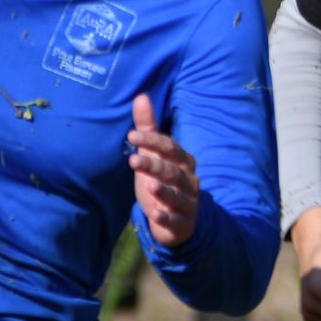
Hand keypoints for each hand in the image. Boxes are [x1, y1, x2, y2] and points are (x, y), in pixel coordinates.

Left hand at [127, 93, 199, 246]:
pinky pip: (175, 220)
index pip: (170, 148)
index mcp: (183, 162)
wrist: (179, 221)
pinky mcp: (182, 224)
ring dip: (164, 191)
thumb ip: (148, 129)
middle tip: (132, 160)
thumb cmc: (163, 183)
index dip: (153, 141)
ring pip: (177, 195)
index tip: (131, 135)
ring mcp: (187, 203)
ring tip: (149, 185)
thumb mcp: (154, 156)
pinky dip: (165, 218)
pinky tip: (154, 214)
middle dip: (154, 165)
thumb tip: (141, 96)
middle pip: (173, 171)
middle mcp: (189, 181)